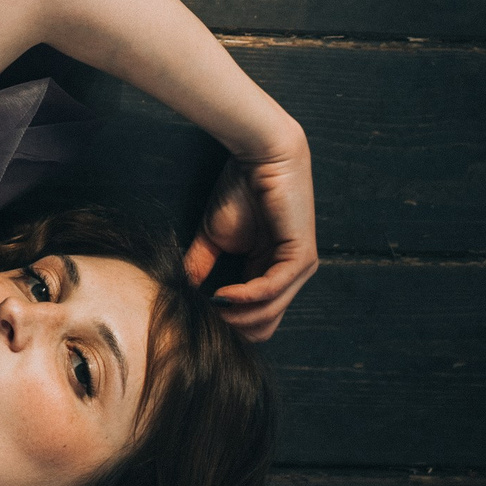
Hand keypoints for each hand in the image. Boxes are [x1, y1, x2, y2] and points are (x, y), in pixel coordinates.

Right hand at [183, 126, 317, 341]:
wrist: (260, 157)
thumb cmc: (240, 190)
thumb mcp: (213, 238)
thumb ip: (202, 267)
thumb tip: (183, 293)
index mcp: (270, 272)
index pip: (255, 318)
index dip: (226, 325)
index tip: (198, 320)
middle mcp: (289, 276)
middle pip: (264, 324)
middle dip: (231, 328)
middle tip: (203, 322)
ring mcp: (299, 269)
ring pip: (269, 312)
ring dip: (236, 317)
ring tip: (210, 310)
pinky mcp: (302, 257)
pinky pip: (273, 289)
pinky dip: (246, 297)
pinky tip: (223, 295)